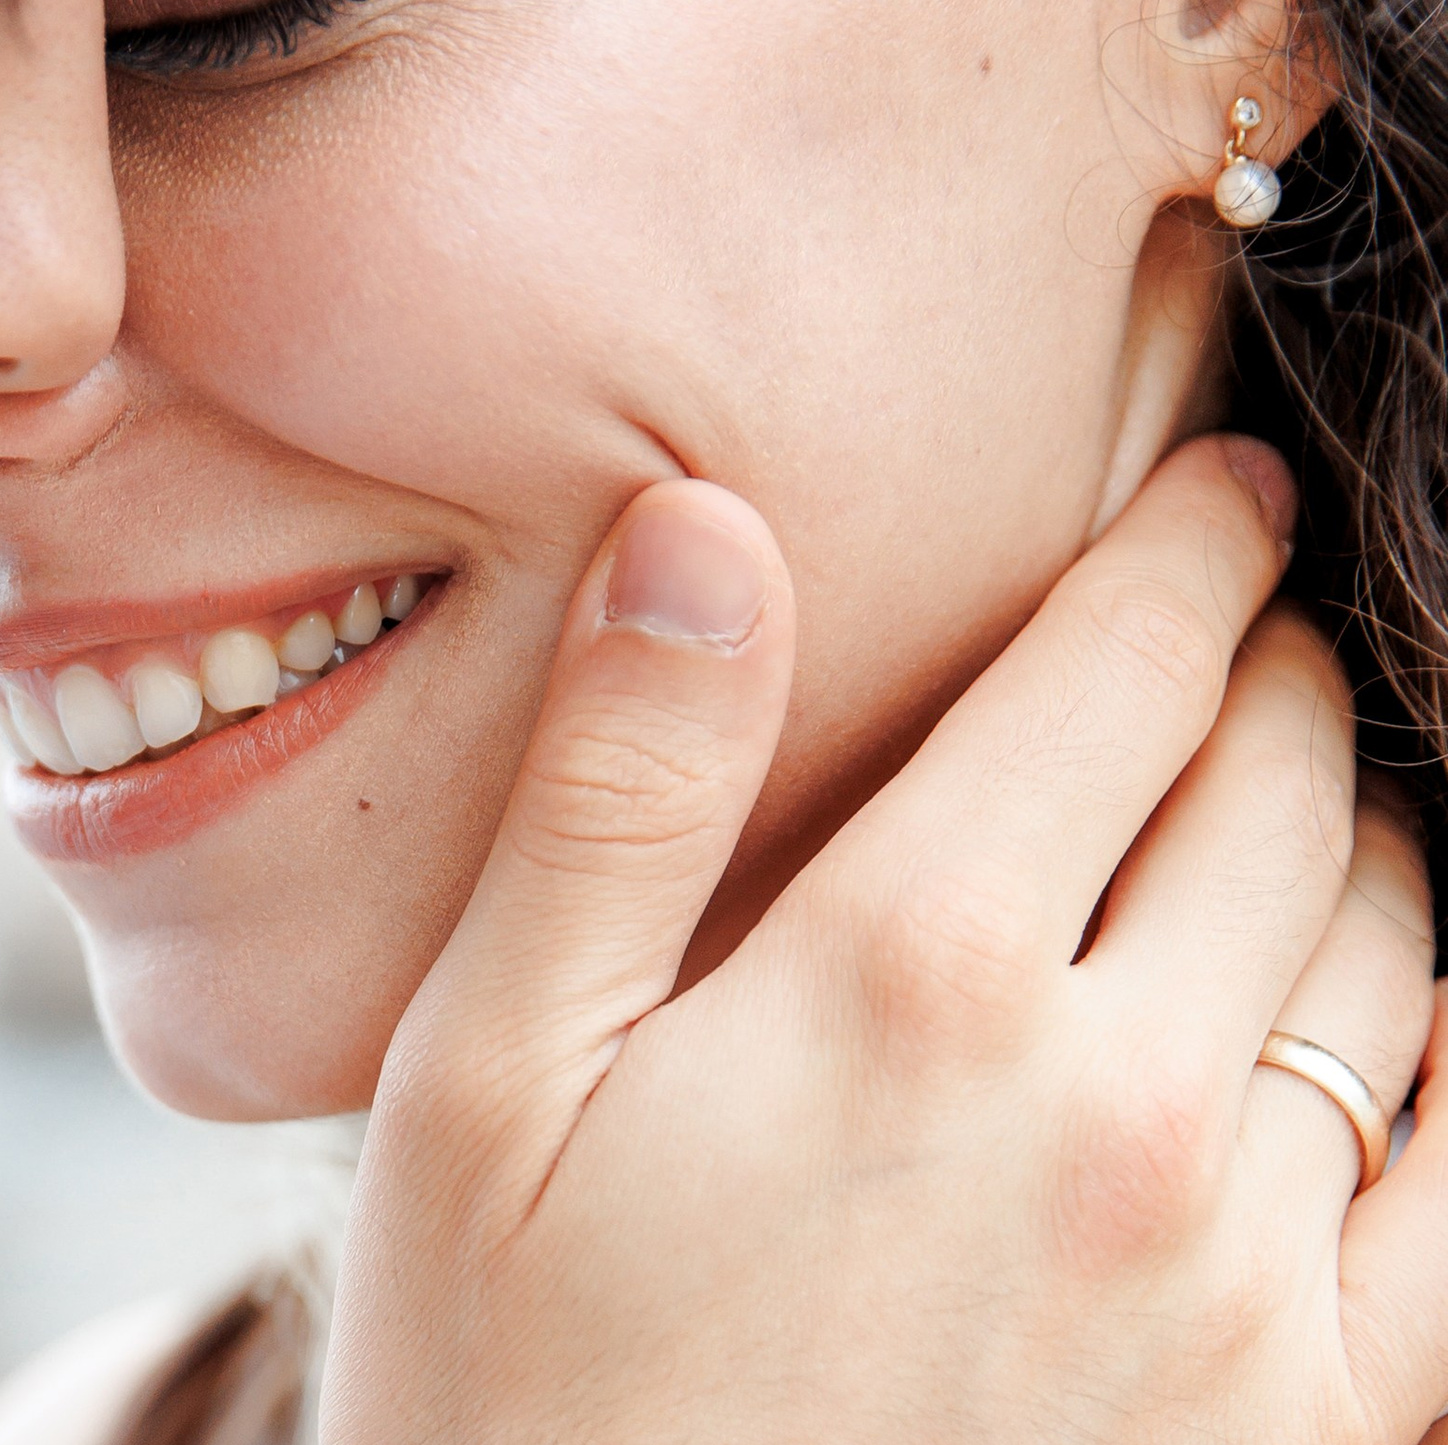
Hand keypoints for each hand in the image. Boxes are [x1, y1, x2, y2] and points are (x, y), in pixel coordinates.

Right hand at [327, 437, 1447, 1442]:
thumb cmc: (515, 1394)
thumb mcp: (477, 1085)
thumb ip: (613, 797)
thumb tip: (706, 524)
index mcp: (906, 982)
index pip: (1121, 673)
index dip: (1184, 543)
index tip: (1218, 482)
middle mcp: (1119, 1109)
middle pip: (1282, 789)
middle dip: (1272, 664)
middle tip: (1246, 612)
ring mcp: (1247, 1288)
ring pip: (1401, 962)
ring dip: (1371, 832)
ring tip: (1313, 786)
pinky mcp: (1314, 1435)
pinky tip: (1396, 1024)